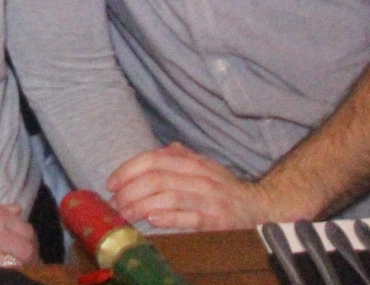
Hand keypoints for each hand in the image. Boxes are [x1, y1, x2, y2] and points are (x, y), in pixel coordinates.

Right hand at [0, 190, 37, 268]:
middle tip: (27, 268)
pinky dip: (0, 278)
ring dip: (18, 272)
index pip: (27, 232)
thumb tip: (18, 211)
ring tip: (13, 275)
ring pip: (15, 268)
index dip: (32, 244)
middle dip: (30, 261)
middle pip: (26, 252)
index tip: (30, 252)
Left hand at [107, 143, 279, 231]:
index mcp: (191, 162)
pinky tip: (152, 219)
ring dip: (141, 206)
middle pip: (156, 178)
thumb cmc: (223, 186)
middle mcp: (199, 176)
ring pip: (168, 196)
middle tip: (114, 203)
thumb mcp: (202, 165)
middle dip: (129, 191)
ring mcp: (208, 198)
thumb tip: (158, 150)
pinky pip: (189, 217)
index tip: (111, 183)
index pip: (154, 159)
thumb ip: (180, 156)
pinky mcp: (216, 219)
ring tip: (125, 214)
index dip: (128, 170)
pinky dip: (168, 217)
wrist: (258, 204)